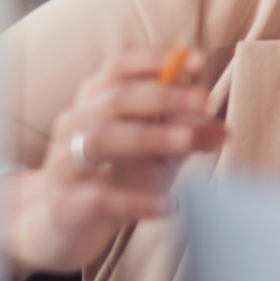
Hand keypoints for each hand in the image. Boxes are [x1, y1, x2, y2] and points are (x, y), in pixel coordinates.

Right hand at [3, 47, 225, 273]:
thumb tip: (223, 129)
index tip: (198, 61)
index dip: (157, 59)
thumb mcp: (156, 151)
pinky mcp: (65, 203)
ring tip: (188, 142)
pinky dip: (134, 200)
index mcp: (96, 100)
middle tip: (205, 102)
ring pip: (101, 139)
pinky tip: (168, 205)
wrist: (56, 221)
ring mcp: (64, 162)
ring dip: (149, 136)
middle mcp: (76, 123)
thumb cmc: (113, 174)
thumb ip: (187, 136)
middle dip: (164, 97)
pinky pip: (98, 198)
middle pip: (116, 99)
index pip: (120, 65)